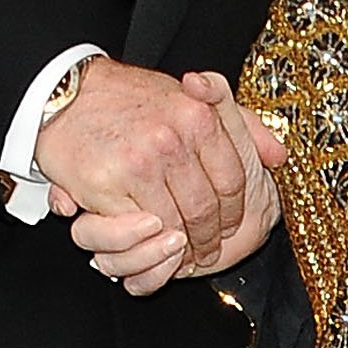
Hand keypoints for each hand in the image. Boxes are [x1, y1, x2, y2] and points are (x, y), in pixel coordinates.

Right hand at [37, 57, 250, 271]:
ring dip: (182, 246)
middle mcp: (172, 139)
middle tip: (210, 250)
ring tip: (185, 254)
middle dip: (211, 236)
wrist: (69, 93)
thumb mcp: (195, 99)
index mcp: (199, 117)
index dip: (236, 210)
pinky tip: (154, 244)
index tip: (233, 225)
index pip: (233, 181)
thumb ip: (242, 124)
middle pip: (206, 207)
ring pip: (174, 221)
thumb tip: (278, 156)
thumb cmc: (135, 98)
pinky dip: (148, 243)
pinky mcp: (106, 183)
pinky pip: (137, 227)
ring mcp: (139, 162)